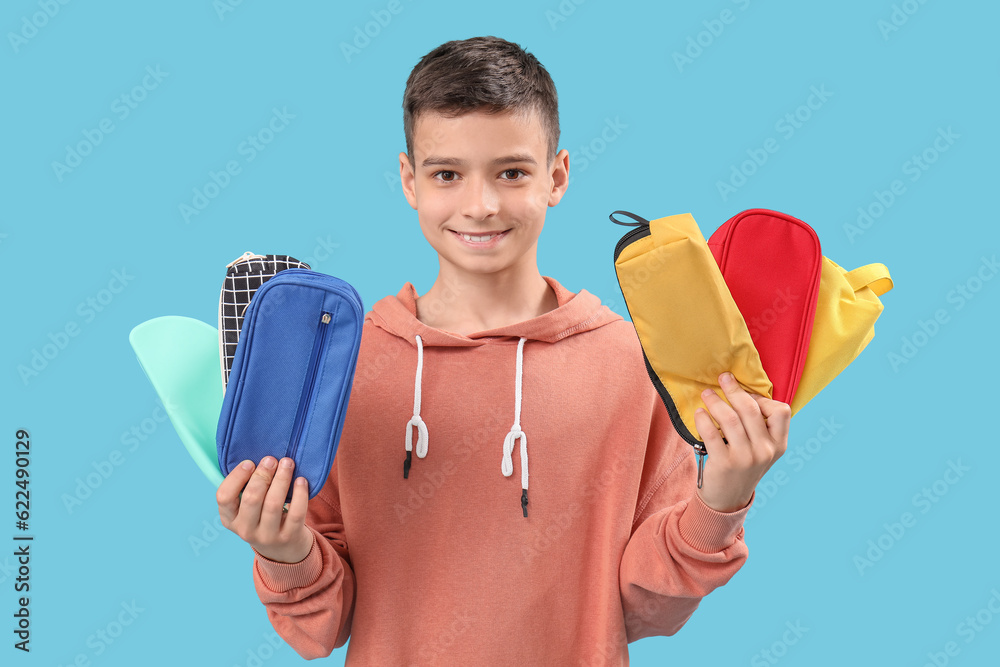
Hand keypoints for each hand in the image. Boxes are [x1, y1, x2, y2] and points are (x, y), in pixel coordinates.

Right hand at [217, 456, 313, 563]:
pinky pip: (295, 512)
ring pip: (274, 504)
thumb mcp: (245, 508)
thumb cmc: (262, 517)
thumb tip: (256, 457)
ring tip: (288, 463)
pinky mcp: (289, 536)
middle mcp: (245, 530)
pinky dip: (299, 494)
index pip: (224, 497)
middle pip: (252, 498)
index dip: (236, 477)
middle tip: (272, 460)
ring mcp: (267, 536)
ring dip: (282, 479)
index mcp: (230, 519)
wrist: (283, 549)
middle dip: (263, 475)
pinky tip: (301, 480)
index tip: (249, 462)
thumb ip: (245, 488)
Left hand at [693, 372, 789, 512]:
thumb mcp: (761, 450)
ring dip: (715, 402)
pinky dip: (703, 419)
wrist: (727, 499)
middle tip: (722, 378)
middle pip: (751, 410)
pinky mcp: (724, 463)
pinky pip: (711, 432)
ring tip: (706, 394)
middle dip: (734, 390)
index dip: (762, 398)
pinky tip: (699, 413)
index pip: (781, 412)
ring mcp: (746, 458)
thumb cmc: (742, 466)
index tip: (745, 394)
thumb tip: (741, 390)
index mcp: (779, 445)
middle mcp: (766, 451)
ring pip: (730, 419)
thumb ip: (759, 427)